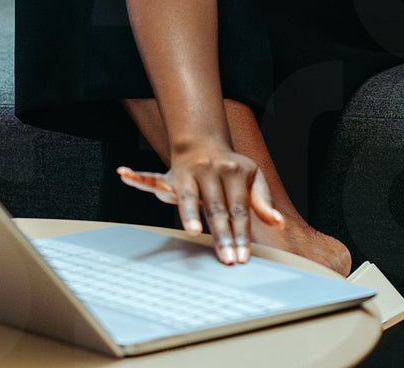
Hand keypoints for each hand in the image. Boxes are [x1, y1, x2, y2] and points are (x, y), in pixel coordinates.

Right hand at [116, 140, 283, 264]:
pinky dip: (136, 177)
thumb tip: (279, 223)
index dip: (241, 234)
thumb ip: (263, 201)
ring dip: (191, 216)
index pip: (238, 210)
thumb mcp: (253, 177)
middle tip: (226, 258)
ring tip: (194, 231)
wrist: (204, 144)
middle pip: (216, 209)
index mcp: (234, 172)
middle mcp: (210, 171)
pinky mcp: (169, 176)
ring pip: (189, 199)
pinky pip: (150, 176)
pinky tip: (124, 175)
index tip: (242, 257)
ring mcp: (188, 173)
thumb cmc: (231, 168)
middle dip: (222, 236)